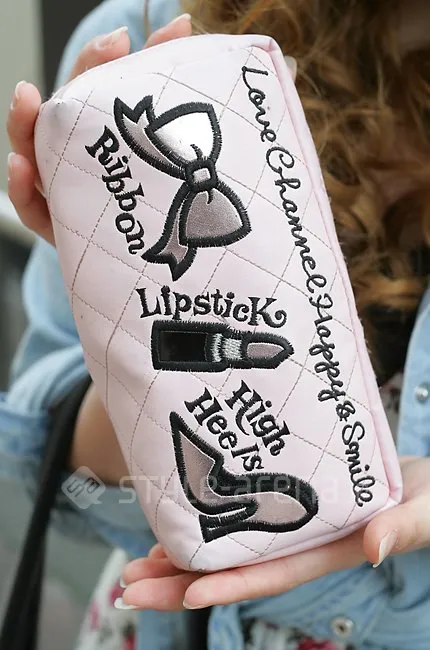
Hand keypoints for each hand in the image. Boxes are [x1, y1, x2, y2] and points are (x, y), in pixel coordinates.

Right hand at [7, 14, 191, 244]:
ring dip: (25, 125)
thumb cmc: (150, 195)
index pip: (88, 87)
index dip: (99, 60)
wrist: (150, 254)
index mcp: (96, 133)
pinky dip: (23, 188)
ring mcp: (63, 189)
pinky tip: (23, 166)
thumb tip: (179, 25)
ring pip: (33, 155)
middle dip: (63, 85)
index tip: (122, 40)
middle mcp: (74, 156)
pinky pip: (34, 209)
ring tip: (27, 99)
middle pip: (55, 117)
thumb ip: (163, 86)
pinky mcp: (60, 227)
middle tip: (81, 63)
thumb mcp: (159, 142)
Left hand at [117, 456, 429, 610]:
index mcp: (328, 549)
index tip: (185, 592)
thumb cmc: (427, 500)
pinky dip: (207, 526)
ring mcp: (290, 526)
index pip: (270, 574)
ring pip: (229, 548)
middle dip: (181, 582)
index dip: (228, 584)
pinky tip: (177, 527)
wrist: (422, 484)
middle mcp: (300, 543)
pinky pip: (241, 521)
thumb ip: (402, 529)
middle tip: (130, 587)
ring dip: (182, 558)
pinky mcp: (287, 503)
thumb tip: (373, 548)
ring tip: (138, 564)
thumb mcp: (423, 513)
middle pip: (234, 570)